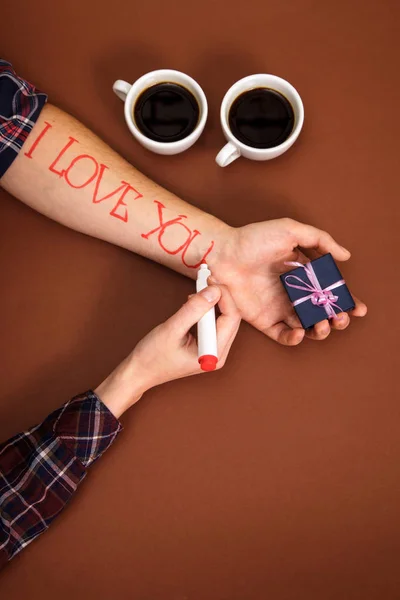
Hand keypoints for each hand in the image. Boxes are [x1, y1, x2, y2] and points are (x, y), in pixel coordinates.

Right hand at [95, 285, 240, 416]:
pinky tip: (193, 303)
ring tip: (197, 290)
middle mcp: (219, 353)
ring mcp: (214, 350)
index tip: (209, 280)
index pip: (231, 318)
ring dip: (212, 301)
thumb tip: (213, 291)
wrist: (139, 372)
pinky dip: (206, 309)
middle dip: (220, 296)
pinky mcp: (207, 345)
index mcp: (214, 353)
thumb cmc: (152, 356)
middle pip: (232, 317)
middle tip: (205, 279)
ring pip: (224, 318)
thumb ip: (193, 310)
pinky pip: (214, 322)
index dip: (223, 295)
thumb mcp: (171, 329)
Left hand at [211, 218, 366, 345]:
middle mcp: (294, 293)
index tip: (358, 308)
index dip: (347, 300)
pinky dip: (294, 338)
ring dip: (320, 331)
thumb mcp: (290, 231)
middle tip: (340, 317)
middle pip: (323, 313)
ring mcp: (279, 307)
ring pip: (307, 327)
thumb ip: (320, 240)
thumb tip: (345, 255)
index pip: (331, 291)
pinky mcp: (263, 320)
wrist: (222, 253)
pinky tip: (300, 331)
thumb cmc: (253, 239)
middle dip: (337, 319)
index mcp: (304, 274)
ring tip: (322, 325)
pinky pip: (283, 335)